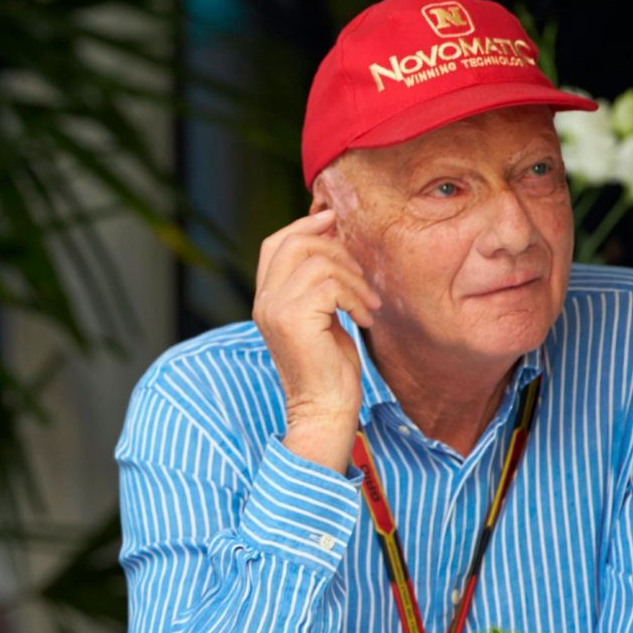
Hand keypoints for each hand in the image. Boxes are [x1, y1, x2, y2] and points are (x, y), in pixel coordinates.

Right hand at [253, 208, 381, 472]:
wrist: (324, 409)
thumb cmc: (329, 367)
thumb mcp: (321, 316)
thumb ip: (319, 284)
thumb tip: (336, 242)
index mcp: (266, 299)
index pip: (275, 243)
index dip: (305, 225)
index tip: (335, 223)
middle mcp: (264, 301)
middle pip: (294, 242)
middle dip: (336, 248)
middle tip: (360, 274)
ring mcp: (275, 308)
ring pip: (318, 261)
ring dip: (353, 278)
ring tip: (367, 303)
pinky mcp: (293, 319)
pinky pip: (331, 284)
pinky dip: (355, 297)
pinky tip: (363, 318)